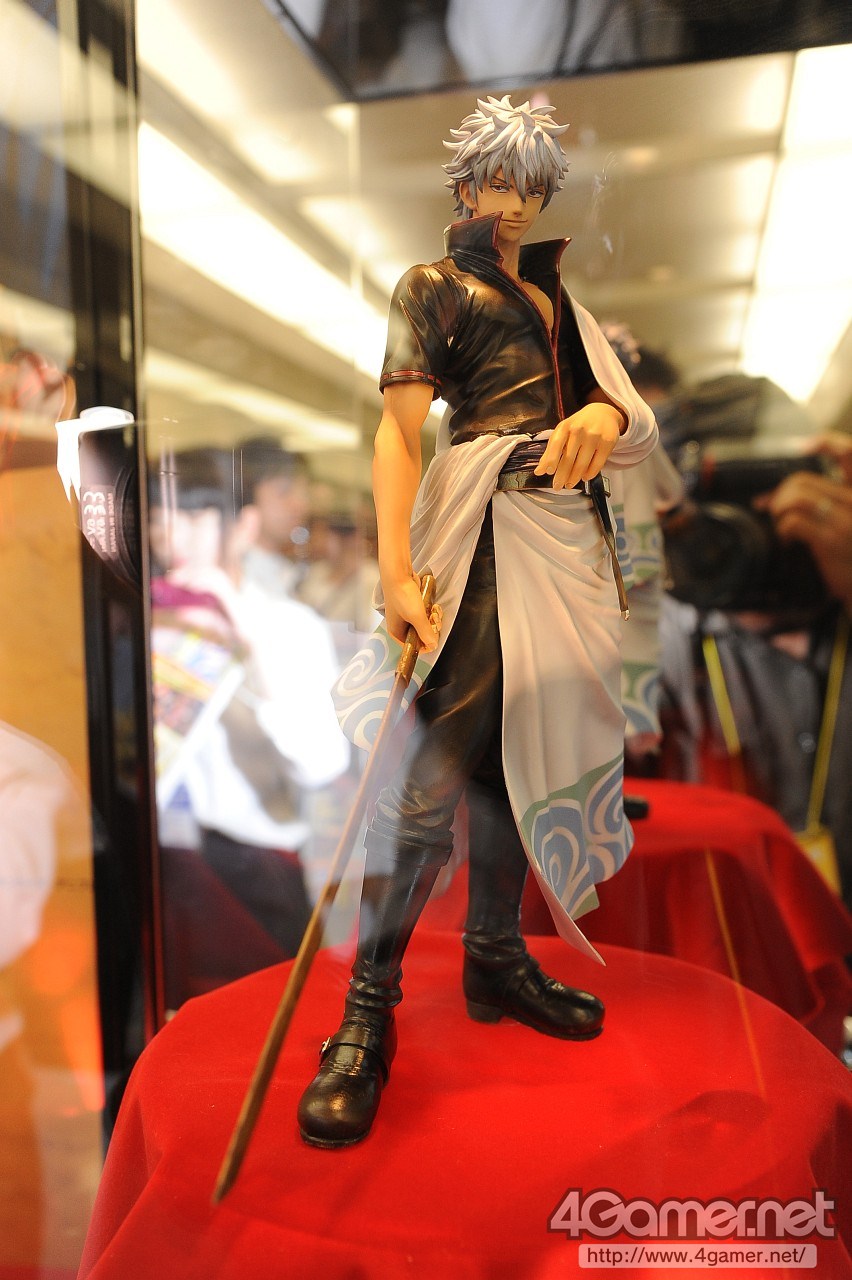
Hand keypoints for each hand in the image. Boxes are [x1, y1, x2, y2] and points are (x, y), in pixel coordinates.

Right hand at [382, 570, 441, 651]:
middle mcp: (401, 627)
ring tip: (434, 609)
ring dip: (433, 618)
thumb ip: (426, 633)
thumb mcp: (417, 617)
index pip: (414, 647)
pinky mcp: (412, 607)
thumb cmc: (403, 595)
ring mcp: (406, 616)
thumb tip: (433, 646)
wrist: (398, 573)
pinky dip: (430, 611)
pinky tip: (433, 604)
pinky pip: (425, 615)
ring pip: (425, 624)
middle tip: (433, 617)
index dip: (427, 642)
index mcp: (397, 633)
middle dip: (431, 627)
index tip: (433, 632)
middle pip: (422, 636)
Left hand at [534, 401, 622, 489]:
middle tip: (557, 486)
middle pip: (569, 458)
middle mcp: (579, 429)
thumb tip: (539, 471)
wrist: (603, 413)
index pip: (556, 444)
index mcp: (565, 426)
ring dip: (574, 477)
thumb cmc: (579, 425)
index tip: (549, 472)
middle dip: (562, 475)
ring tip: (569, 484)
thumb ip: (550, 451)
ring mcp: (594, 435)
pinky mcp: (607, 442)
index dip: (551, 459)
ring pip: (582, 463)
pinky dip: (590, 474)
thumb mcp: (562, 432)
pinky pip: (597, 463)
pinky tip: (584, 477)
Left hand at [756, 443, 851, 611]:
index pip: (850, 454)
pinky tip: (787, 541)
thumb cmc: (851, 559)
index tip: (809, 445)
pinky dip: (783, 529)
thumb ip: (823, 505)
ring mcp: (847, 520)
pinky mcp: (833, 539)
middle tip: (773, 510)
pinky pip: (794, 521)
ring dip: (779, 509)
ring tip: (781, 525)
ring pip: (797, 497)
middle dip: (781, 493)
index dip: (830, 444)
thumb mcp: (846, 524)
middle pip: (805, 480)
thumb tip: (772, 499)